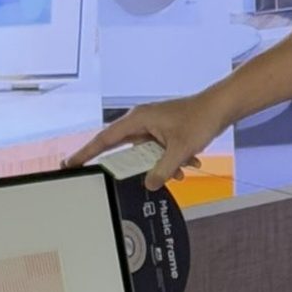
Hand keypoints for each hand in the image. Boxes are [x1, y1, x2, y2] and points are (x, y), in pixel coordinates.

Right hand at [63, 86, 226, 189]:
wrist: (221, 107)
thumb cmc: (200, 119)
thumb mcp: (179, 150)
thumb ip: (162, 170)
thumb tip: (150, 184)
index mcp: (137, 120)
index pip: (104, 140)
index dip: (86, 153)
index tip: (71, 163)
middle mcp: (141, 121)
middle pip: (126, 150)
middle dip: (138, 166)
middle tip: (134, 177)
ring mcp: (153, 126)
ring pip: (147, 153)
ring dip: (161, 164)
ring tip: (180, 167)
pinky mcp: (164, 131)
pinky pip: (159, 151)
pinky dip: (171, 160)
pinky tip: (189, 162)